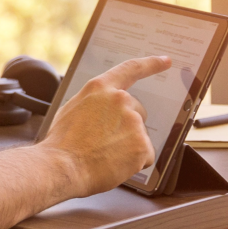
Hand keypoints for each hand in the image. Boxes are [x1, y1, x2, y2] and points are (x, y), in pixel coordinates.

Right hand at [40, 56, 169, 196]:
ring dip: (128, 146)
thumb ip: (94, 102)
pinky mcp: (142, 145)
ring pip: (139, 135)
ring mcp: (133, 122)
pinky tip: (114, 164)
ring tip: (104, 154)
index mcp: (100, 89)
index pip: (130, 69)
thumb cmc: (62, 143)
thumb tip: (102, 108)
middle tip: (104, 141)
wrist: (63, 167)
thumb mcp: (72, 109)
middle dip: (127, 126)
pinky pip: (145, 155)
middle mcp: (120, 100)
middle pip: (137, 112)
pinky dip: (133, 163)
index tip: (166, 61)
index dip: (151, 64)